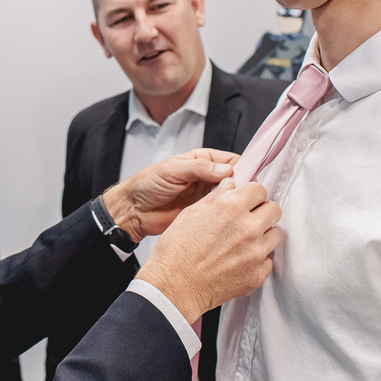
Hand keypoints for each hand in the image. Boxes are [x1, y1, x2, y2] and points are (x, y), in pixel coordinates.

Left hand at [102, 148, 236, 241]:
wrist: (133, 210)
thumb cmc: (147, 184)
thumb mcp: (172, 170)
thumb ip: (199, 168)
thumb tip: (226, 170)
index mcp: (202, 160)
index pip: (232, 161)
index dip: (243, 169)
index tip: (248, 179)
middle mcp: (208, 177)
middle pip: (237, 180)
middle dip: (242, 188)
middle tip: (243, 197)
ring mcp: (207, 196)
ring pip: (232, 198)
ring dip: (236, 203)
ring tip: (237, 209)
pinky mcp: (205, 214)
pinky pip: (222, 214)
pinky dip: (227, 216)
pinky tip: (229, 219)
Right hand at [135, 177, 281, 323]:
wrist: (174, 286)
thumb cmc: (177, 250)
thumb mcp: (191, 213)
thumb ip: (216, 197)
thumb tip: (230, 186)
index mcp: (231, 207)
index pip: (259, 189)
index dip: (251, 194)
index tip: (247, 200)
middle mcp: (248, 228)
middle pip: (274, 210)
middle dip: (262, 211)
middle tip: (249, 219)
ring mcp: (255, 253)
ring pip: (275, 235)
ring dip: (263, 235)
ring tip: (244, 241)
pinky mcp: (257, 275)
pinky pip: (268, 260)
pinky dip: (258, 259)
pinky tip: (240, 260)